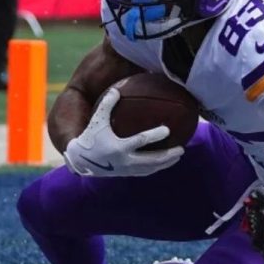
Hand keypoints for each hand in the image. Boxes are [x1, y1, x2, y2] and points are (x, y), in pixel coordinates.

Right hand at [62, 88, 183, 176]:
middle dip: (168, 155)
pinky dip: (158, 167)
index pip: (141, 141)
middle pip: (152, 160)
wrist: (81, 160)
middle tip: (182, 149)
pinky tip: (166, 161)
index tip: (168, 129)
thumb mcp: (97, 120)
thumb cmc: (90, 137)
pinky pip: (146, 172)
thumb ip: (106, 104)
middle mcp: (125, 161)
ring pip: (151, 168)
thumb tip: (116, 89)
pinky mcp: (127, 174)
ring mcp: (127, 170)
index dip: (155, 135)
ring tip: (179, 156)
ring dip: (166, 163)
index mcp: (119, 147)